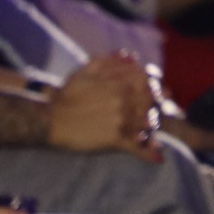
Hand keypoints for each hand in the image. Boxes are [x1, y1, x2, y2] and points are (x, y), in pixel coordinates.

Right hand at [44, 55, 167, 157]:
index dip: (156, 87)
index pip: (146, 83)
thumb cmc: (66, 95)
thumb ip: (108, 62)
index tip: (162, 92)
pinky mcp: (115, 140)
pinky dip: (148, 152)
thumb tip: (130, 56)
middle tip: (162, 112)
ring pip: (146, 124)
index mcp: (118, 83)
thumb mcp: (84, 72)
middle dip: (156, 107)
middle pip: (149, 103)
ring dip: (153, 127)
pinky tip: (159, 156)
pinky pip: (136, 147)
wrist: (50, 120)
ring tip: (156, 131)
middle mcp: (124, 100)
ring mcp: (121, 121)